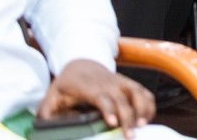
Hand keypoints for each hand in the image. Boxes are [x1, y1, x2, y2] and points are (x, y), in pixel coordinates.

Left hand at [38, 60, 153, 139]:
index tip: (112, 122)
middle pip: (123, 98)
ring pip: (138, 93)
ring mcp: (121, 82)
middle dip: (128, 117)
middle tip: (130, 136)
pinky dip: (149, 105)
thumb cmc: (67, 84)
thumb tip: (47, 128)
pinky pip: (145, 93)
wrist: (81, 63)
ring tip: (142, 127)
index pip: (101, 96)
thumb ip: (47, 113)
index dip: (109, 108)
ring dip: (143, 109)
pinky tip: (147, 120)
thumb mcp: (51, 96)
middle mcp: (108, 83)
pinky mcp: (130, 84)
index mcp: (87, 86)